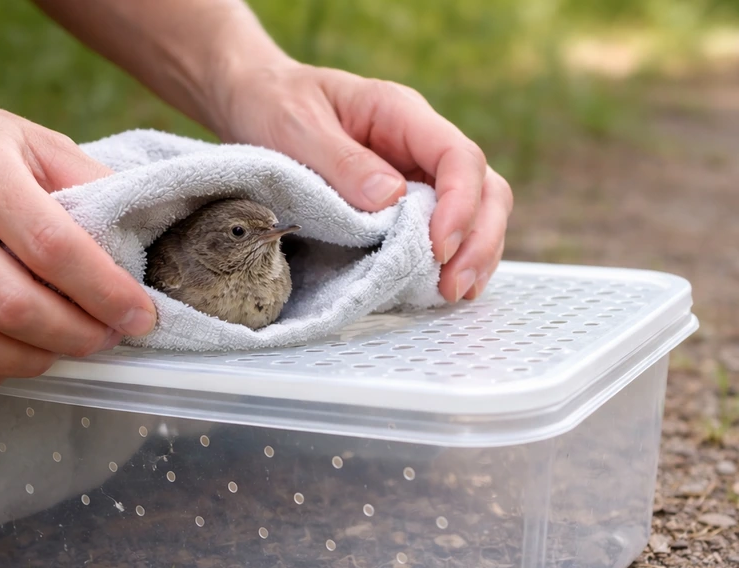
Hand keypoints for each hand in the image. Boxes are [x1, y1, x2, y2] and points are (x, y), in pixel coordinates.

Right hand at [0, 75, 156, 390]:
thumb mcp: (34, 139)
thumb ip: (89, 185)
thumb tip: (136, 247)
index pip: (53, 248)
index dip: (106, 293)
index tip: (140, 316)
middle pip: (12, 307)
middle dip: (76, 336)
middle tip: (107, 336)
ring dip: (33, 362)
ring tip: (64, 348)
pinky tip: (15, 359)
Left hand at [212, 63, 512, 301]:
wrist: (255, 102)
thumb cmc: (275, 105)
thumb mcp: (297, 127)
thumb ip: (343, 162)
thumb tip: (392, 199)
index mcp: (401, 114)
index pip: (458, 157)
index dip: (460, 205)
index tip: (438, 247)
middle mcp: (419, 146)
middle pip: (484, 188)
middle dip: (478, 240)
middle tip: (453, 286)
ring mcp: (416, 176)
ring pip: (475, 213)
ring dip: (472, 256)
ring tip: (452, 295)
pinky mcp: (403, 206)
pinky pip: (442, 232)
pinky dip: (449, 262)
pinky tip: (439, 290)